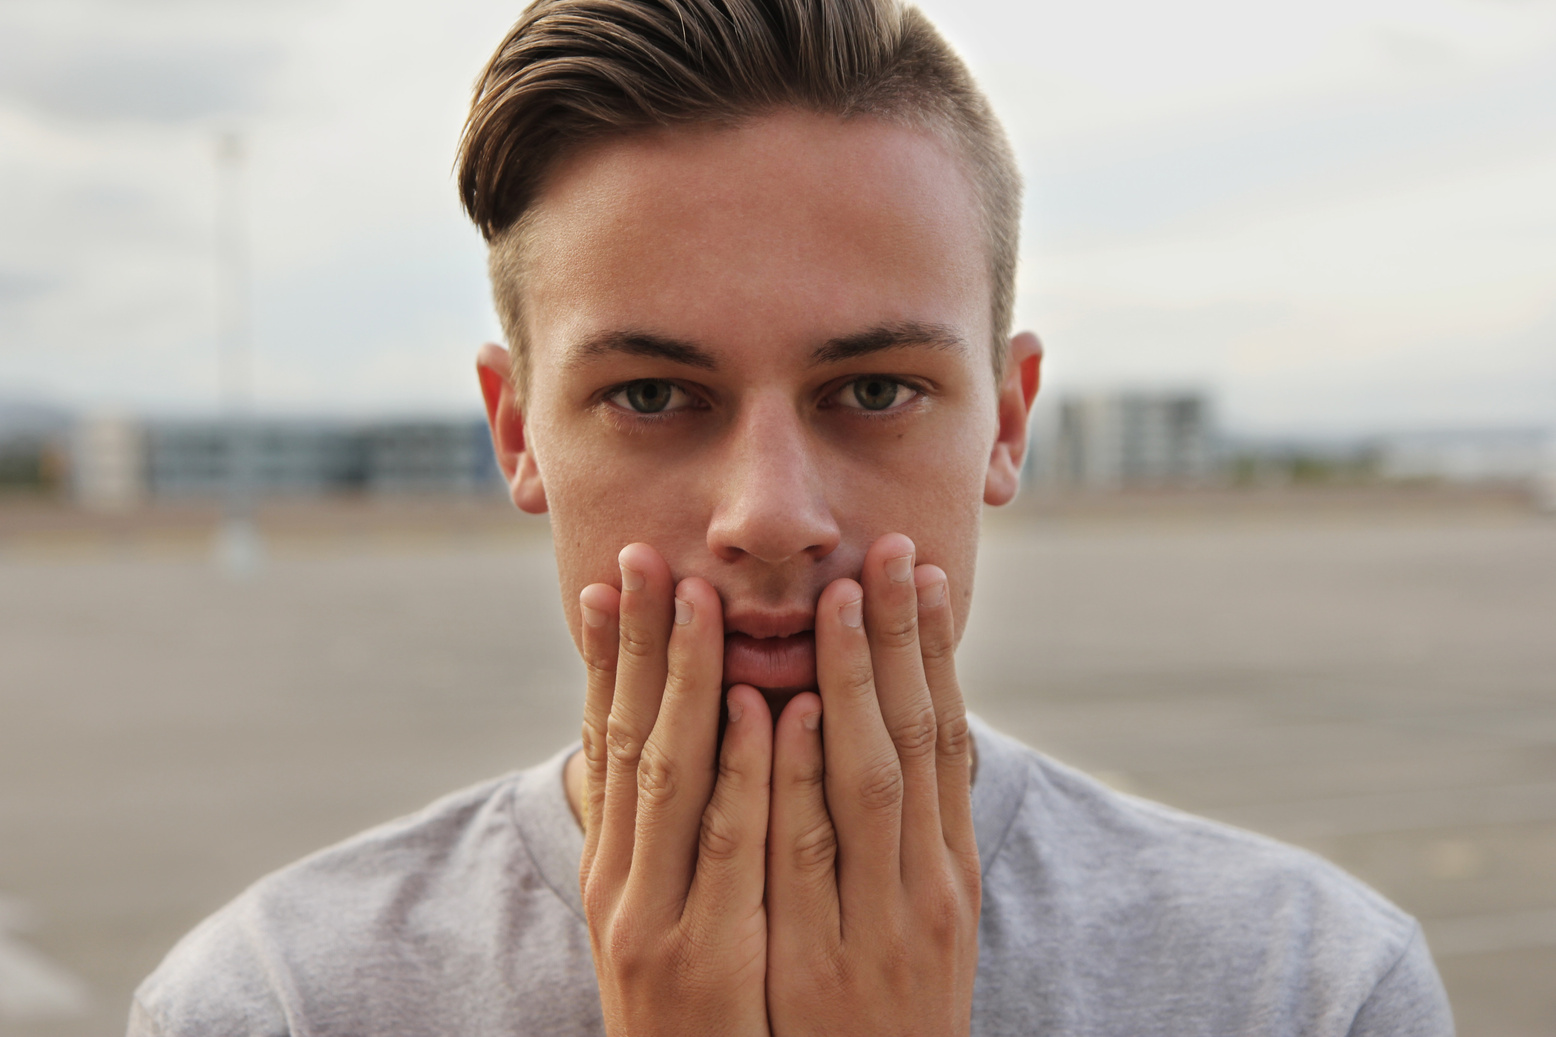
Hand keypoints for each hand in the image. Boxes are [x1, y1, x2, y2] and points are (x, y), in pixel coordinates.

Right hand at [576, 543, 772, 1036]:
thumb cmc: (689, 1009)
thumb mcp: (655, 919)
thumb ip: (656, 838)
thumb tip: (649, 755)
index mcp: (612, 867)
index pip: (606, 737)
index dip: (612, 655)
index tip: (615, 576)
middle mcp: (621, 883)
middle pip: (630, 738)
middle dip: (642, 643)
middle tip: (647, 555)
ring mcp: (658, 920)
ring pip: (676, 776)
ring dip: (692, 681)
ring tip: (703, 599)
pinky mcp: (708, 958)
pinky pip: (736, 847)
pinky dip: (751, 771)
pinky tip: (771, 707)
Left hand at [765, 533, 981, 1036]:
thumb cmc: (889, 1011)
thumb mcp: (920, 923)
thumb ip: (910, 836)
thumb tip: (902, 741)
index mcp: (949, 871)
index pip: (946, 737)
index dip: (932, 652)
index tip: (920, 571)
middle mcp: (928, 888)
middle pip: (916, 741)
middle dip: (901, 642)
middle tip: (889, 551)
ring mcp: (879, 926)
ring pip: (868, 783)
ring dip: (851, 686)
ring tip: (838, 600)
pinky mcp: (825, 968)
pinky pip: (804, 856)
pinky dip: (796, 780)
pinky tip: (782, 713)